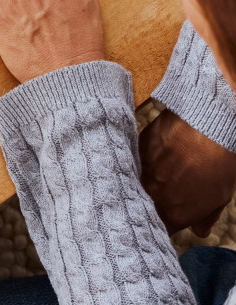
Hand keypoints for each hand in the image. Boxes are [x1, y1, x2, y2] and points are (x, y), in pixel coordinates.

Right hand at [140, 109, 235, 235]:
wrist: (204, 127)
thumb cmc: (218, 164)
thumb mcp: (220, 197)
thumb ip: (205, 217)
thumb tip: (199, 231)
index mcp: (173, 213)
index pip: (161, 228)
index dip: (165, 225)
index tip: (169, 219)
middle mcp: (152, 195)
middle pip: (147, 206)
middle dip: (155, 203)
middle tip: (167, 195)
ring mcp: (142, 171)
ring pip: (140, 183)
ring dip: (148, 182)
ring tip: (163, 174)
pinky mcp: (137, 149)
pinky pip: (138, 162)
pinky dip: (146, 162)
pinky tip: (159, 156)